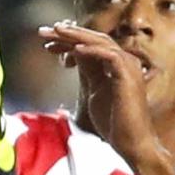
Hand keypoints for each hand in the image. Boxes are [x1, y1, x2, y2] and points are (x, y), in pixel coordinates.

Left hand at [39, 22, 163, 166]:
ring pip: (101, 41)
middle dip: (67, 33)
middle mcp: (124, 61)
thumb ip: (88, 71)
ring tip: (56, 32)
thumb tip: (73, 54)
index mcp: (116, 64)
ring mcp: (129, 67)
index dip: (67, 41)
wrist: (131, 143)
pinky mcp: (128, 76)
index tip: (47, 43)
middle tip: (44, 31)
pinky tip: (74, 50)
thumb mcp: (95, 90)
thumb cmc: (113, 121)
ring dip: (76, 36)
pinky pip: (110, 55)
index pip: (90, 45)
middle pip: (93, 39)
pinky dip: (92, 50)